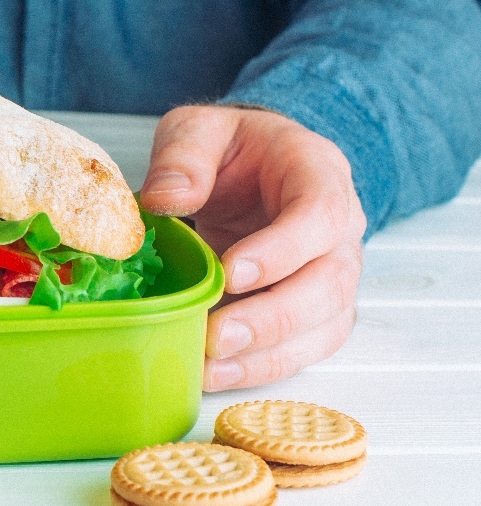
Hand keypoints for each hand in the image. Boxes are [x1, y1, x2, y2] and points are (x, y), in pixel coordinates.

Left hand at [139, 106, 366, 391]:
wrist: (257, 167)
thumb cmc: (233, 150)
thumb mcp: (199, 130)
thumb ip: (183, 155)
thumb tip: (165, 199)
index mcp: (318, 173)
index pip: (319, 214)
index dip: (281, 250)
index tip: (232, 273)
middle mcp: (341, 230)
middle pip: (328, 283)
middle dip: (273, 318)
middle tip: (217, 337)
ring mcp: (334, 274)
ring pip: (322, 326)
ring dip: (267, 354)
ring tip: (210, 368)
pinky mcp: (316, 312)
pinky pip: (304, 349)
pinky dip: (262, 368)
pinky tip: (217, 375)